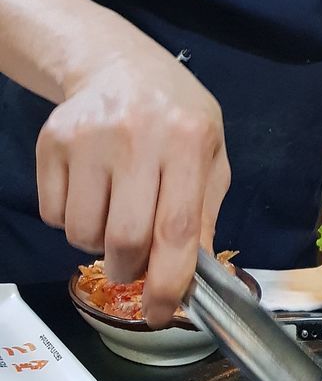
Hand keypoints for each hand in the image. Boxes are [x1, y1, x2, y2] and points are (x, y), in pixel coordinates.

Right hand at [35, 48, 230, 324]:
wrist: (120, 67)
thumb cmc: (176, 119)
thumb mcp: (209, 156)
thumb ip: (204, 214)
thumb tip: (191, 278)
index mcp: (189, 140)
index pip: (177, 227)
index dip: (169, 281)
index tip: (162, 314)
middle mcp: (138, 136)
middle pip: (124, 238)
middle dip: (129, 270)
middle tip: (133, 266)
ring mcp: (89, 137)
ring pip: (82, 233)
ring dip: (99, 245)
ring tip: (116, 213)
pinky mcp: (52, 141)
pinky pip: (53, 215)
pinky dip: (71, 222)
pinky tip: (92, 192)